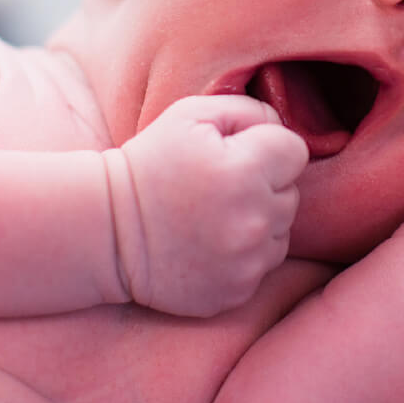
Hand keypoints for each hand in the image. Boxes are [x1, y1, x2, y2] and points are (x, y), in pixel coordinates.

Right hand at [106, 95, 309, 316]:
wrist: (108, 232)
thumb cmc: (149, 165)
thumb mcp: (189, 116)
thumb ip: (247, 110)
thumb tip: (279, 126)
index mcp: (245, 170)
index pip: (295, 151)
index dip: (267, 148)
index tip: (236, 156)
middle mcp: (254, 220)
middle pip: (290, 193)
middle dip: (263, 186)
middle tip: (218, 188)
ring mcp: (247, 261)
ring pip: (281, 232)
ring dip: (258, 222)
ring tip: (213, 218)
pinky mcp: (238, 291)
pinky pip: (262, 266)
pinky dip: (244, 256)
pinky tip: (209, 246)